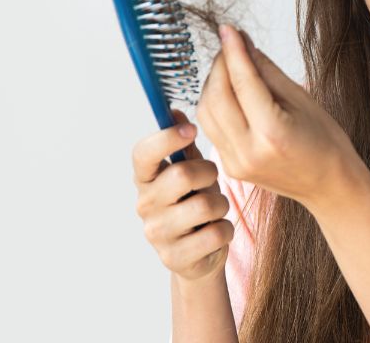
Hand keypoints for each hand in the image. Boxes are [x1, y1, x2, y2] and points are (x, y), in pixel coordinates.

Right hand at [132, 109, 234, 282]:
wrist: (198, 253)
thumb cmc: (194, 201)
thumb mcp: (191, 169)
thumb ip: (183, 144)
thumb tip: (174, 112)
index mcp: (145, 177)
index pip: (143, 153)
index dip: (166, 138)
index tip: (192, 129)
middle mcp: (144, 204)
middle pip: (182, 175)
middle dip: (209, 174)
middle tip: (211, 180)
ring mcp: (156, 233)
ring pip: (206, 205)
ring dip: (221, 204)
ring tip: (214, 209)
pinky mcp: (174, 257)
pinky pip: (217, 233)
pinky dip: (226, 230)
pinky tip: (215, 232)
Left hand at [196, 24, 365, 210]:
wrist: (329, 186)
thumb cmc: (325, 142)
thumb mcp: (302, 99)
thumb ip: (266, 71)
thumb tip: (243, 43)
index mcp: (272, 133)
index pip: (242, 83)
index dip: (233, 51)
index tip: (229, 29)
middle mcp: (248, 151)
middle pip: (216, 97)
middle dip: (219, 66)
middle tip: (231, 46)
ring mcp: (235, 163)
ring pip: (206, 112)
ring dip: (212, 84)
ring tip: (231, 68)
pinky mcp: (230, 167)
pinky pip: (211, 128)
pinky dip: (214, 104)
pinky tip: (229, 92)